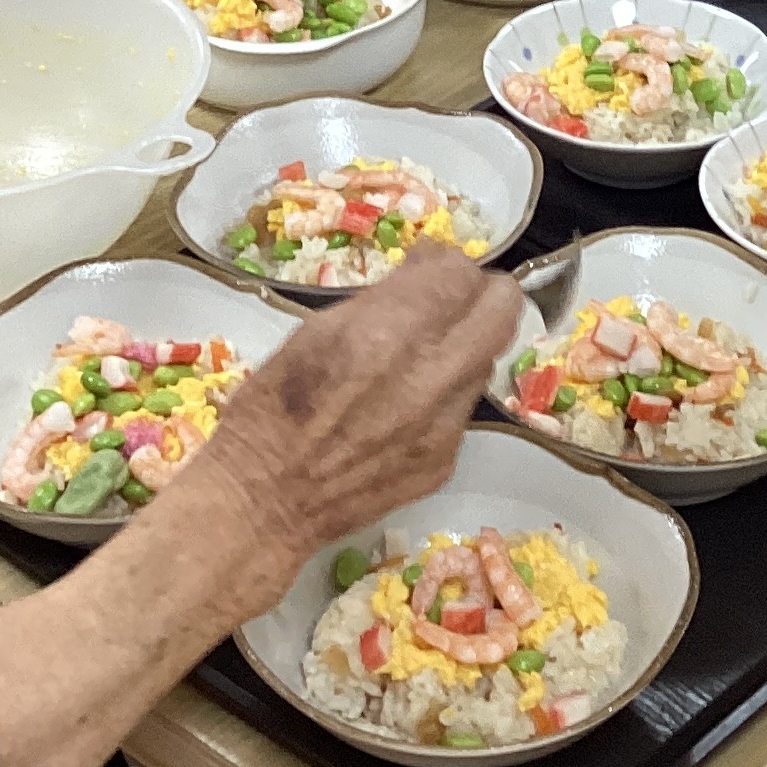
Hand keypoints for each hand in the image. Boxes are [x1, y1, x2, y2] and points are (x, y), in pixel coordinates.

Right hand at [185, 246, 521, 611]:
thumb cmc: (270, 409)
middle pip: (503, 310)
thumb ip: (381, 300)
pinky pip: (463, 408)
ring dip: (462, 346)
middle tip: (447, 301)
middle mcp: (429, 377)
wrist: (263, 502)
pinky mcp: (445, 460)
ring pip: (486, 359)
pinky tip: (402, 407)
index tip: (424, 270)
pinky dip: (443, 395)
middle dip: (479, 294)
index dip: (444, 264)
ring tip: (417, 356)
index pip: (461, 273)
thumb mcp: (314, 330)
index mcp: (388, 333)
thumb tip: (422, 273)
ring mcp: (444, 425)